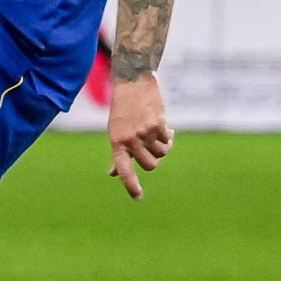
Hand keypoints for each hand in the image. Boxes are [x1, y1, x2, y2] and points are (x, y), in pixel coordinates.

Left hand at [107, 70, 171, 199]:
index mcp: (116, 142)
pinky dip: (168, 135)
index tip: (138, 197)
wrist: (134, 83)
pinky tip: (162, 124)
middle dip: (154, 159)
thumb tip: (112, 174)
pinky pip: (168, 140)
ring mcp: (143, 133)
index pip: (123, 169)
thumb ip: (118, 153)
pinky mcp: (157, 125)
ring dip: (162, 145)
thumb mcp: (116, 131)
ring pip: (161, 153)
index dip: (130, 184)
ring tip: (156, 132)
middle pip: (150, 165)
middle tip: (153, 147)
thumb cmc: (123, 109)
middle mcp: (129, 140)